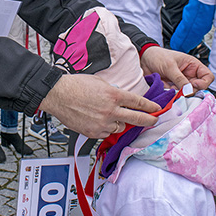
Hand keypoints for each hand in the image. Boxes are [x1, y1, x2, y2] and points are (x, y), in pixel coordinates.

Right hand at [39, 74, 158, 138]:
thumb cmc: (76, 85)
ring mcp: (102, 123)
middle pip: (136, 118)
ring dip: (119, 122)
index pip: (138, 102)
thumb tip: (121, 100)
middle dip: (148, 120)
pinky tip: (98, 120)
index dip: (151, 107)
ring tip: (109, 116)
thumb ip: (113, 92)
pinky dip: (105, 128)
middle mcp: (110, 110)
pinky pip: (106, 133)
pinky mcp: (93, 132)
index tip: (157, 109)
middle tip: (154, 121)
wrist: (58, 95)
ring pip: (119, 127)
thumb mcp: (99, 82)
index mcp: (114, 95)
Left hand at [139, 46, 213, 90]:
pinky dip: (172, 96)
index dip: (204, 83)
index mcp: (193, 66)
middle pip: (198, 88)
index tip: (193, 85)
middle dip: (190, 91)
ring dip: (180, 94)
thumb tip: (189, 91)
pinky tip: (165, 89)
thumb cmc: (158, 56)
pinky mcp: (173, 89)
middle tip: (179, 88)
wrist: (144, 59)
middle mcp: (189, 75)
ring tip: (170, 87)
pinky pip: (177, 96)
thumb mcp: (170, 66)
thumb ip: (179, 78)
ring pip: (187, 94)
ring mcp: (181, 83)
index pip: (208, 77)